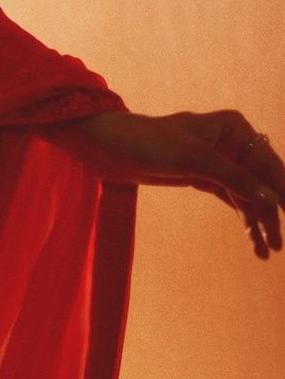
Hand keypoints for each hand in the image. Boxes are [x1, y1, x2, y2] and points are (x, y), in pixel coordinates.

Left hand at [45, 108, 283, 260]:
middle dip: (271, 212)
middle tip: (278, 245)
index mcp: (233, 127)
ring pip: (248, 194)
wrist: (109, 147)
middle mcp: (231, 142)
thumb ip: (234, 178)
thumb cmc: (149, 142)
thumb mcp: (194, 160)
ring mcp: (219, 161)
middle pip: (261, 181)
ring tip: (266, 251)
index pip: (268, 163)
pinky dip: (243, 219)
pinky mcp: (204, 177)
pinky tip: (253, 241)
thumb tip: (271, 198)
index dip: (281, 191)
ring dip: (258, 222)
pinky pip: (233, 199)